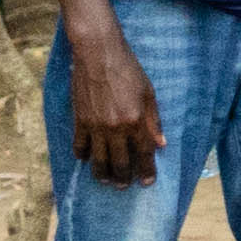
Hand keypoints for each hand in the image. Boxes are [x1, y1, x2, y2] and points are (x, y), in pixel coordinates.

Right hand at [65, 10, 167, 184]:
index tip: (147, 182)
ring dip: (103, 174)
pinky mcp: (79, 120)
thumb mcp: (149, 93)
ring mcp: (95, 126)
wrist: (98, 54)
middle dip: (123, 178)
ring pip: (98, 160)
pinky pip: (79, 146)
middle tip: (124, 186)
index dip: (146, 171)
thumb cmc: (128, 70)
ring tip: (106, 180)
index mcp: (137, 121)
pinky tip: (86, 160)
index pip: (143, 154)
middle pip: (120, 162)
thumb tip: (161, 144)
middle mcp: (116, 128)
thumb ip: (154, 121)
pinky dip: (83, 156)